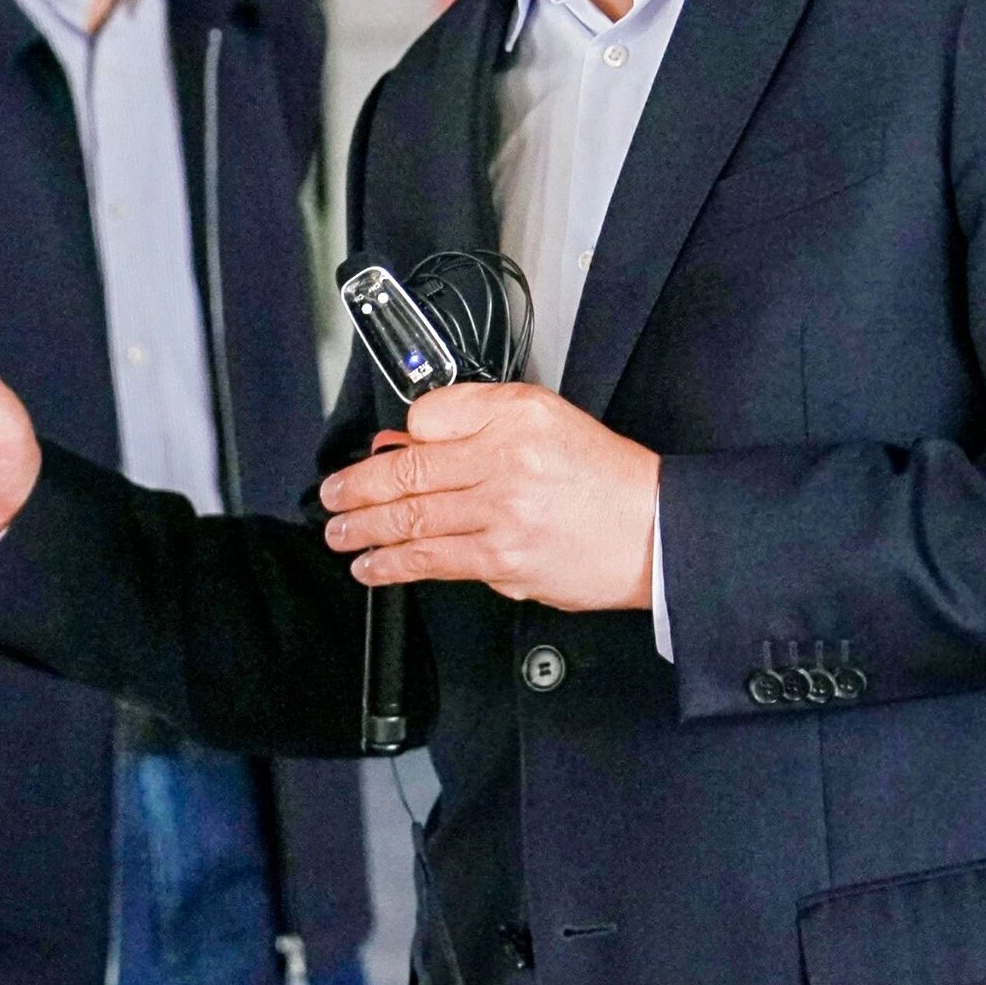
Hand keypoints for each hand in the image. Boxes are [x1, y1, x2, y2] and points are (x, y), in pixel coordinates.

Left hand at [316, 383, 660, 611]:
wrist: (655, 530)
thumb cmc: (602, 476)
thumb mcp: (541, 417)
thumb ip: (471, 417)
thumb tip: (405, 438)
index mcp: (515, 419)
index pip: (428, 420)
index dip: (394, 440)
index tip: (373, 456)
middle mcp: (507, 464)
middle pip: (409, 474)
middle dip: (355, 489)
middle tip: (330, 497)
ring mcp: (504, 517)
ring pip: (413, 520)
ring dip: (364, 529)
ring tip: (339, 533)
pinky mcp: (506, 564)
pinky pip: (434, 562)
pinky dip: (394, 565)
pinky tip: (373, 566)